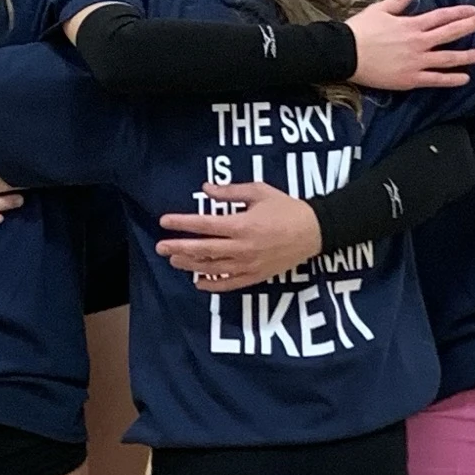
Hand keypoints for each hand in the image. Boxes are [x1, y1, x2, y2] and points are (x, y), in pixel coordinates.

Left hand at [156, 182, 320, 290]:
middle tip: (160, 247)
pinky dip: (213, 285)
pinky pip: (230, 284)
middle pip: (203, 250)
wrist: (314, 231)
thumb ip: (230, 192)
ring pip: (213, 268)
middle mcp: (242, 247)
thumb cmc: (286, 208)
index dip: (182, 223)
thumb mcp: (259, 192)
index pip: (204, 224)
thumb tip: (205, 189)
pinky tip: (198, 282)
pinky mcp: (256, 276)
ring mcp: (248, 264)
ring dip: (191, 265)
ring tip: (174, 260)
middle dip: (179, 248)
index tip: (165, 221)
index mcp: (242, 224)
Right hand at [347, 0, 474, 88]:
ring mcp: (417, 62)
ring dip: (468, 55)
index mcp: (412, 24)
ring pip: (448, 58)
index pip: (442, 16)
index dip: (460, 12)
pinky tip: (465, 78)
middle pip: (452, 32)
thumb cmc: (360, 30)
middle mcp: (419, 42)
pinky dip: (451, 79)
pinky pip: (435, 80)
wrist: (345, 54)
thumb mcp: (380, 9)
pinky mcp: (410, 79)